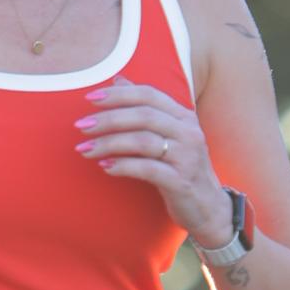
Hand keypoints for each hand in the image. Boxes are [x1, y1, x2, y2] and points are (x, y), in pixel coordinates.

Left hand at [75, 79, 229, 242]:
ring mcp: (187, 157)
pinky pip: (147, 169)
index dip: (118, 94)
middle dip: (108, 119)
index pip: (148, 95)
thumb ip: (145, 109)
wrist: (208, 209)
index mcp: (184, 117)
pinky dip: (123, 166)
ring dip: (109, 143)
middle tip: (81, 126)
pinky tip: (105, 167)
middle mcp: (188, 133)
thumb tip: (118, 80)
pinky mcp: (181, 182)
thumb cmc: (181, 169)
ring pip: (143, 141)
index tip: (90, 99)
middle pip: (143, 115)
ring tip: (85, 150)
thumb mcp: (168, 136)